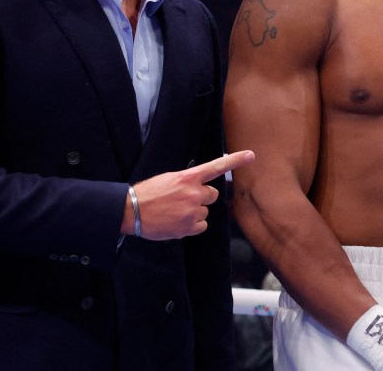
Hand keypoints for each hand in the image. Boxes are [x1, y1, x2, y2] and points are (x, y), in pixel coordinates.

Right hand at [127, 150, 254, 239]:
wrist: (132, 211)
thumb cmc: (149, 193)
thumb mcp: (169, 179)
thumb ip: (187, 181)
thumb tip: (198, 187)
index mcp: (188, 177)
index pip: (217, 166)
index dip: (235, 160)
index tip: (251, 155)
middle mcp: (194, 193)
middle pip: (213, 195)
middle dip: (202, 197)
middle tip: (184, 200)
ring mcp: (192, 211)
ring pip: (205, 212)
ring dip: (194, 213)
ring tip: (175, 212)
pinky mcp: (189, 227)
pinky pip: (201, 226)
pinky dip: (192, 226)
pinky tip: (177, 222)